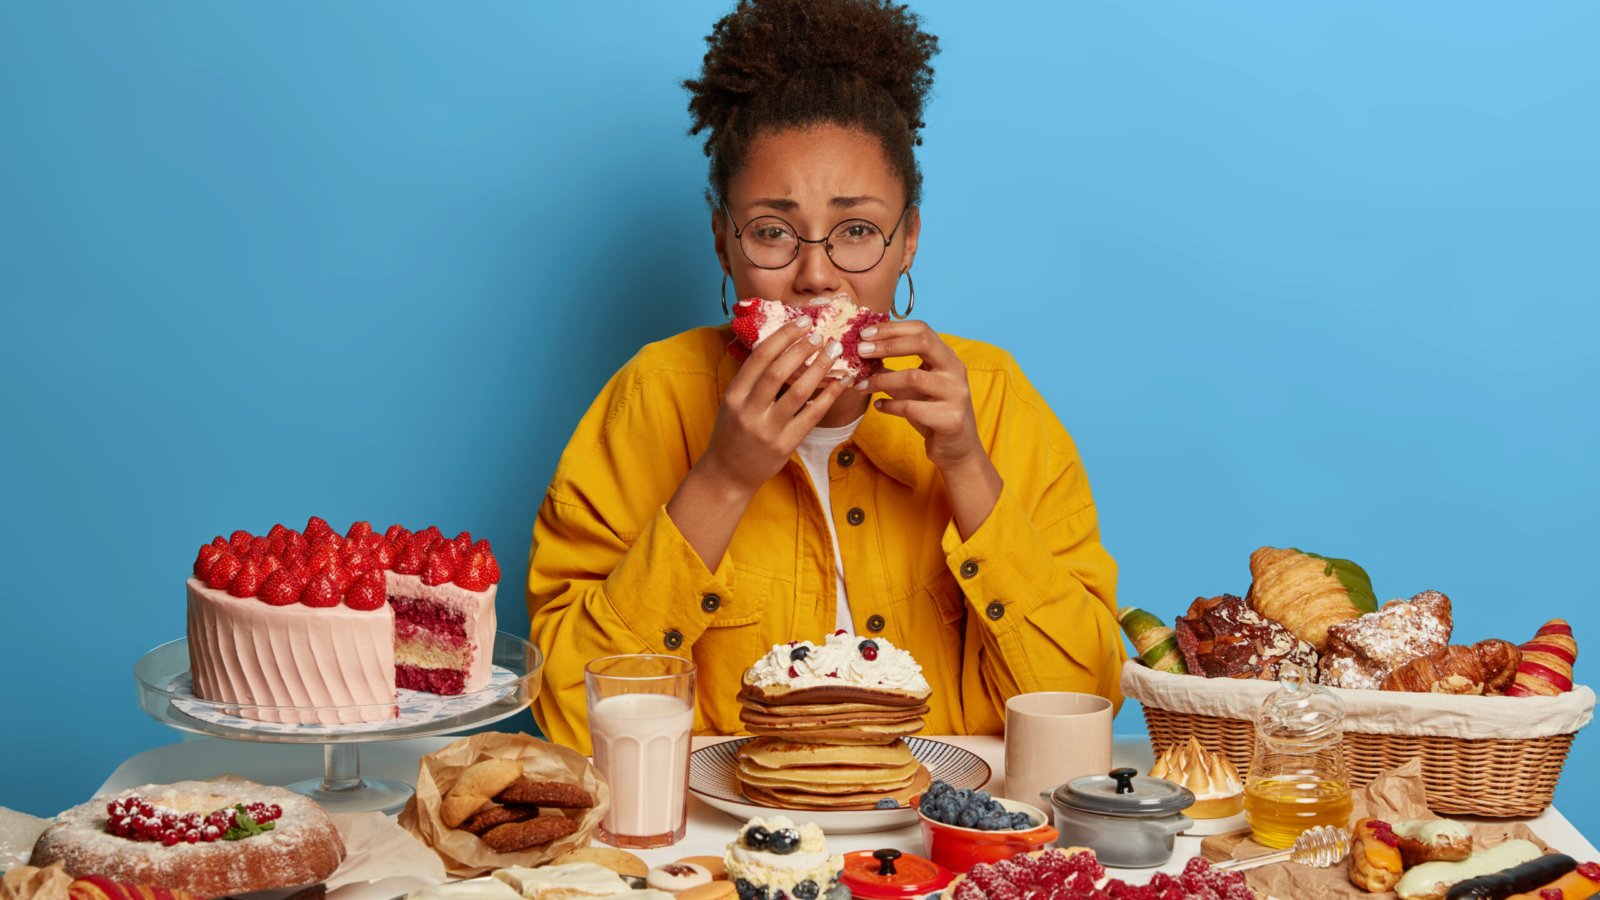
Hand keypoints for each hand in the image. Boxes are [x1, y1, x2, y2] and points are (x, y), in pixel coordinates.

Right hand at [698, 317, 853, 495]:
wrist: (728, 474)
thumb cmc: (732, 433)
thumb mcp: (733, 403)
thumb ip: (751, 379)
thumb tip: (781, 345)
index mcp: (734, 395)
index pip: (759, 358)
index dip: (783, 336)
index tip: (801, 322)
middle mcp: (749, 411)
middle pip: (778, 371)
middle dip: (802, 348)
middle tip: (820, 334)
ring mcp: (768, 429)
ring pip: (798, 392)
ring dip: (819, 368)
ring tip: (833, 351)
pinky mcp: (785, 445)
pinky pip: (812, 416)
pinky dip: (829, 396)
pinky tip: (842, 382)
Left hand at [854, 320, 984, 472]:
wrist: (957, 449)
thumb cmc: (933, 414)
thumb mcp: (912, 389)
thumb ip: (892, 372)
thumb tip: (862, 357)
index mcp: (947, 358)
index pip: (922, 329)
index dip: (892, 328)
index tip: (865, 333)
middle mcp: (955, 371)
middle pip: (922, 343)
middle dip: (887, 344)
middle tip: (860, 350)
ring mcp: (956, 394)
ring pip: (914, 377)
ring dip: (881, 380)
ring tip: (861, 385)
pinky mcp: (951, 419)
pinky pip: (913, 408)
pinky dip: (890, 406)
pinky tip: (878, 406)